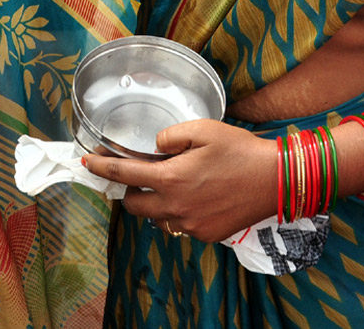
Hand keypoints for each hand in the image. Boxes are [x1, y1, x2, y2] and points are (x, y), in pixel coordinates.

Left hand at [82, 120, 274, 242]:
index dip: (101, 167)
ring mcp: (191, 224)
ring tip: (164, 185)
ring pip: (156, 218)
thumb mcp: (202, 129)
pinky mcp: (206, 234)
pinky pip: (179, 226)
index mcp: (170, 178)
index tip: (87, 163)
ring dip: (152, 203)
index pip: (123, 174)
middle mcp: (175, 206)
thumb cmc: (240, 151)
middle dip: (125, 190)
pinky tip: (189, 198)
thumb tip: (154, 146)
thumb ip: (169, 136)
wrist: (276, 181)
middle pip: (133, 204)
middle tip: (130, 176)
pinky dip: (175, 213)